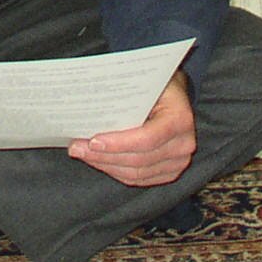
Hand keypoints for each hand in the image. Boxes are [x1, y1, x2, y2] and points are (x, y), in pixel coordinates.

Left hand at [68, 75, 195, 186]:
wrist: (174, 95)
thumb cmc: (156, 85)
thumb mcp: (145, 82)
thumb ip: (124, 96)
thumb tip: (87, 103)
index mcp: (180, 119)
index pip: (146, 139)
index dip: (118, 143)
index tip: (92, 141)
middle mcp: (184, 144)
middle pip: (138, 160)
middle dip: (103, 156)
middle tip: (77, 148)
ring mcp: (178, 161)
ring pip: (135, 173)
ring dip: (105, 165)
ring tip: (83, 154)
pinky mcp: (170, 172)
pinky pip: (138, 179)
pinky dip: (115, 171)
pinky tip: (99, 161)